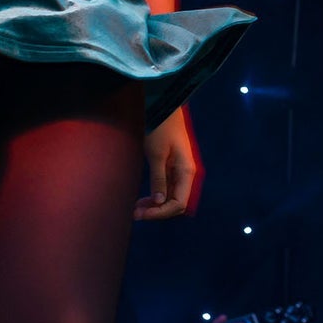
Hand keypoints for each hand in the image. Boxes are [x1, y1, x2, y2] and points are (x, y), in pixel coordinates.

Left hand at [136, 106, 198, 220]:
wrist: (164, 108)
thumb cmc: (160, 128)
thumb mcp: (156, 154)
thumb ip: (159, 179)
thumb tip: (159, 202)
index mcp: (186, 172)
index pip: (178, 203)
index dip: (161, 213)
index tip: (142, 214)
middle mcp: (186, 174)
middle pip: (176, 203)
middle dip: (158, 211)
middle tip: (135, 213)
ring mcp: (180, 171)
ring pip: (171, 197)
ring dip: (155, 205)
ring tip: (136, 208)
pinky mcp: (172, 168)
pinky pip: (167, 188)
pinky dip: (156, 195)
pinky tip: (143, 199)